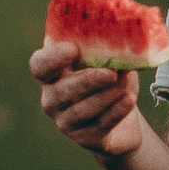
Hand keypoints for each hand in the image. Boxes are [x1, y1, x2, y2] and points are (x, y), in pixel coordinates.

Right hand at [30, 41, 144, 158]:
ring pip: (82, 110)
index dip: (53, 58)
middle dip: (87, 81)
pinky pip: (99, 125)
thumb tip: (121, 31)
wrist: (122, 114)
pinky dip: (115, 112)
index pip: (39, 65)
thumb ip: (104, 47)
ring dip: (106, 95)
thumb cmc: (109, 78)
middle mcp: (51, 99)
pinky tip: (129, 99)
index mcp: (50, 73)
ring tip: (126, 82)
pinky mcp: (85, 138)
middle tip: (110, 73)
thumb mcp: (105, 59)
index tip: (73, 48)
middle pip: (61, 91)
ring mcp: (65, 121)